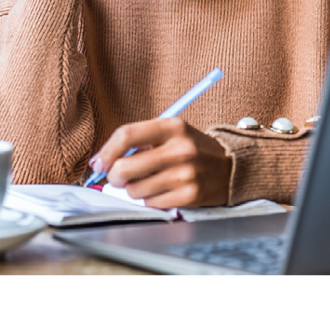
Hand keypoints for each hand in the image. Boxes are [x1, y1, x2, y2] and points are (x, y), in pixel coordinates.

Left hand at [89, 118, 232, 208]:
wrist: (230, 167)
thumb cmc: (191, 149)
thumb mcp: (171, 133)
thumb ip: (140, 141)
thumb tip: (102, 162)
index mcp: (172, 126)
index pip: (127, 134)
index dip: (106, 151)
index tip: (99, 163)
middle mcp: (180, 149)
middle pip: (125, 167)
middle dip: (115, 176)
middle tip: (119, 178)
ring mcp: (185, 174)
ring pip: (135, 190)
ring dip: (135, 190)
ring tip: (148, 182)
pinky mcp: (189, 196)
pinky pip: (151, 204)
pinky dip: (151, 200)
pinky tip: (163, 191)